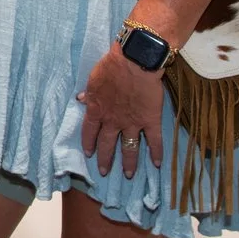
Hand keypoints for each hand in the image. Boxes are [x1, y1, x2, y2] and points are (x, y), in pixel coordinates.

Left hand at [78, 44, 165, 178]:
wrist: (135, 62)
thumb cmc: (112, 67)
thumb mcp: (93, 79)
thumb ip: (89, 93)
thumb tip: (81, 100)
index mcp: (97, 110)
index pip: (89, 132)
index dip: (89, 144)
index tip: (89, 154)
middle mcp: (113, 121)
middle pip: (107, 144)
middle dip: (105, 159)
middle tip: (104, 172)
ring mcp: (132, 123)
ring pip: (129, 148)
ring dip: (129, 163)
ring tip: (129, 175)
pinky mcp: (150, 120)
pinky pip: (154, 140)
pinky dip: (156, 153)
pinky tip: (158, 164)